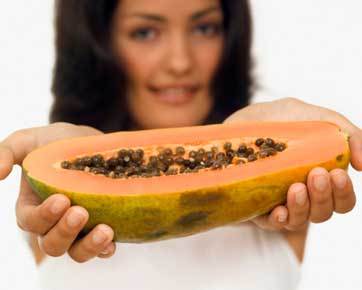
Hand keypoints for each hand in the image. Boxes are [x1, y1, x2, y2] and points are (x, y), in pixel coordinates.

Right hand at [0, 122, 115, 262]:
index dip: (44, 216)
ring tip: (105, 231)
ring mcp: (78, 230)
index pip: (31, 221)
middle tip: (81, 212)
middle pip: (52, 244)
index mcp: (32, 207)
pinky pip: (101, 249)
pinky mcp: (99, 228)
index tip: (62, 199)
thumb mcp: (29, 140)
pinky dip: (106, 249)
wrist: (89, 141)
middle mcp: (53, 224)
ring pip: (76, 252)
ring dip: (89, 246)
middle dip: (65, 231)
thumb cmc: (55, 142)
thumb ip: (6, 152)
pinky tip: (114, 241)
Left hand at [224, 97, 361, 231]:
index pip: (342, 200)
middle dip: (323, 197)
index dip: (343, 193)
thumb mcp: (319, 118)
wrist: (244, 119)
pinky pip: (269, 223)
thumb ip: (348, 135)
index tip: (338, 174)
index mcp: (321, 179)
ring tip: (296, 186)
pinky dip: (278, 219)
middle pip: (323, 213)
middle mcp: (303, 196)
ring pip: (299, 220)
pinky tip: (278, 210)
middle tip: (317, 174)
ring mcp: (279, 202)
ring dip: (301, 207)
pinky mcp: (256, 206)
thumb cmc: (284, 120)